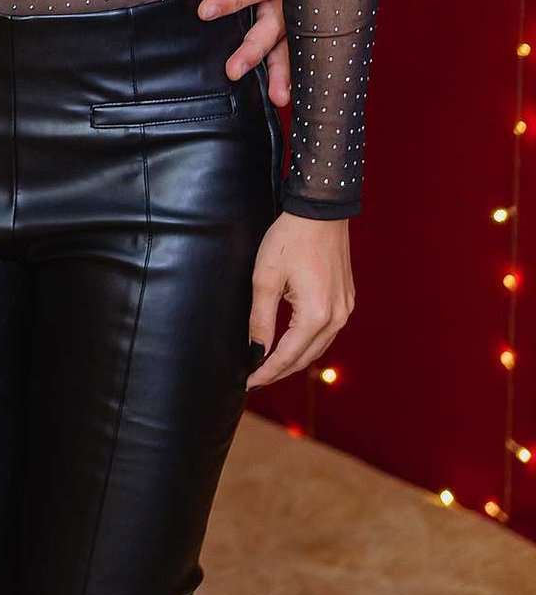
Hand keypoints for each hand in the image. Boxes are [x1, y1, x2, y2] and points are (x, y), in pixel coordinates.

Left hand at [245, 213, 354, 388]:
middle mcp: (336, 318)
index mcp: (315, 316)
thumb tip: (256, 350)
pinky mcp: (346, 300)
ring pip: (318, 347)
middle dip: (279, 370)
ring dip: (295, 359)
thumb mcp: (265, 279)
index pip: (287, 356)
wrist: (321, 211)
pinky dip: (308, 343)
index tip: (248, 383)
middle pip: (305, 358)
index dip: (266, 372)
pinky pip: (326, 332)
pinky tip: (292, 343)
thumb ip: (260, 319)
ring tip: (270, 365)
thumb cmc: (290, 239)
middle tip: (256, 378)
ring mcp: (345, 309)